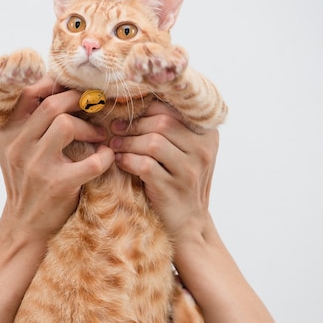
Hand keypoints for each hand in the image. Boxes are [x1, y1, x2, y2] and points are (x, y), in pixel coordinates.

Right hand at [0, 76, 114, 243]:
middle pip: (51, 105)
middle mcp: (18, 146)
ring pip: (66, 125)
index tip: (75, 88)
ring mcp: (36, 165)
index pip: (29, 93)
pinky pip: (91, 160)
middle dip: (79, 100)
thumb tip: (60, 85)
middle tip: (95, 105)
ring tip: (100, 135)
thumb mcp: (17, 148)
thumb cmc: (28, 181)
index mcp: (7, 132)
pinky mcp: (57, 184)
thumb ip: (30, 121)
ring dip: (90, 128)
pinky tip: (106, 157)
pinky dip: (105, 156)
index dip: (56, 84)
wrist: (25, 224)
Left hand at [108, 101, 218, 237]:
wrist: (188, 222)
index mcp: (207, 133)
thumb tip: (135, 100)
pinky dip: (128, 160)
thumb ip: (170, 127)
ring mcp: (190, 170)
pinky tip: (120, 161)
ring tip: (115, 146)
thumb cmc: (179, 180)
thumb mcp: (184, 151)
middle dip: (133, 125)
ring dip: (128, 143)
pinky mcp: (173, 188)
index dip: (145, 108)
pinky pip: (144, 165)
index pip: (173, 108)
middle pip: (162, 123)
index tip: (126, 114)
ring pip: (153, 142)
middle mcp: (203, 149)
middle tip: (115, 129)